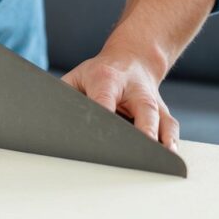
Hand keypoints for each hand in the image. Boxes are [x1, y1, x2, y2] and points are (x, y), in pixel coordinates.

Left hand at [62, 50, 179, 150]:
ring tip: (163, 160)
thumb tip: (47, 121)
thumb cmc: (99, 74)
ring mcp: (152, 102)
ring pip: (162, 121)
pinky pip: (170, 128)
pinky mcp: (163, 113)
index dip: (105, 113)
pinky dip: (171, 143)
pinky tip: (169, 159)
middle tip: (141, 150)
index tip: (101, 133)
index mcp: (107, 79)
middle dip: (143, 130)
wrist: (134, 58)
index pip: (105, 98)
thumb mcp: (77, 78)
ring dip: (163, 141)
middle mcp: (135, 90)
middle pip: (143, 110)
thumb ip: (64, 97)